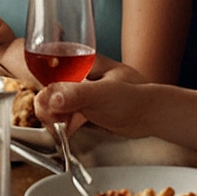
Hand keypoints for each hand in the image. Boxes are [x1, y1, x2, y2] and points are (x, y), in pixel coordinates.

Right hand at [31, 70, 149, 135]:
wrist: (153, 116)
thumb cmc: (135, 97)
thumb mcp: (102, 94)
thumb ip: (75, 94)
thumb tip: (51, 98)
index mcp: (83, 61)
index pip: (50, 68)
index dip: (43, 88)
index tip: (45, 107)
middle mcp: (80, 74)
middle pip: (50, 87)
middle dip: (46, 106)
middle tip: (52, 122)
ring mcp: (83, 91)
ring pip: (56, 102)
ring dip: (53, 117)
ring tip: (58, 130)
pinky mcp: (87, 106)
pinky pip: (66, 113)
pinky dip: (62, 124)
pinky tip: (64, 133)